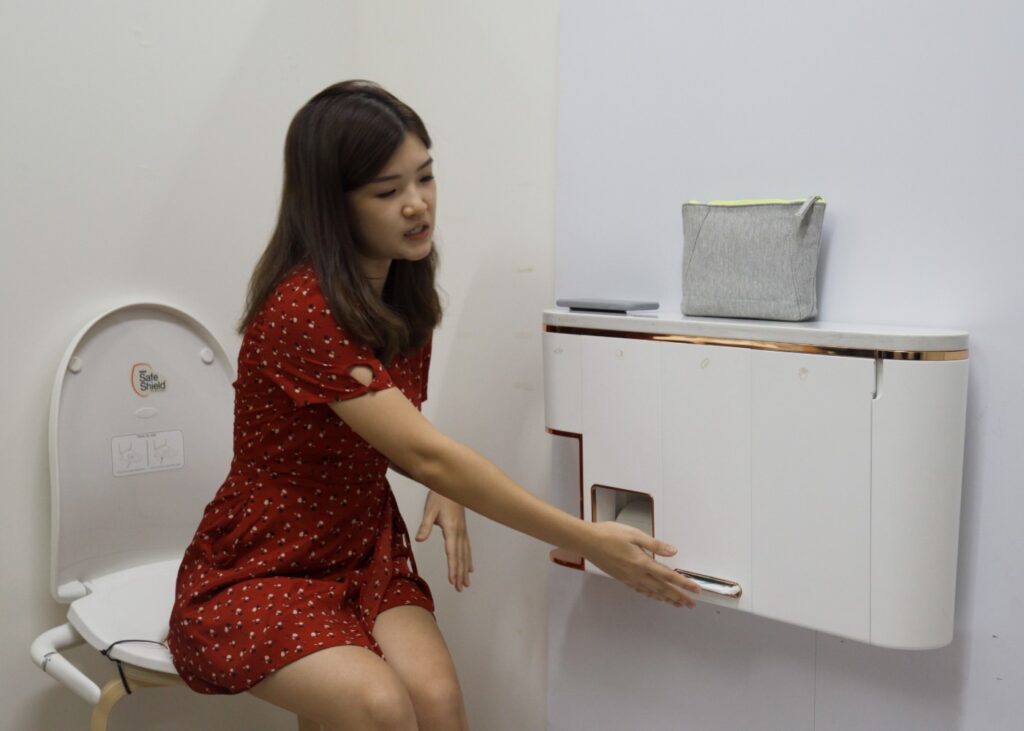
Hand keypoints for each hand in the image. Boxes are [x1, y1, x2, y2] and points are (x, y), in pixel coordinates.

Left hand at [416, 490, 473, 591]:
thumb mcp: (429, 510)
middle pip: (460, 557)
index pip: (452, 552)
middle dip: (460, 573)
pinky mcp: (462, 530)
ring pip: (465, 554)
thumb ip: (425, 525)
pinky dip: (468, 559)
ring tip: (466, 584)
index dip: (453, 567)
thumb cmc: (439, 496)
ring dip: (465, 570)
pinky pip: (467, 548)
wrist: (452, 486)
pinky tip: (470, 568)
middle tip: (460, 588)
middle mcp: (459, 533)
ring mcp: (463, 532)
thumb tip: (420, 539)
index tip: (453, 580)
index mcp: (451, 529)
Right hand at [581, 522, 701, 607]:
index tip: (696, 590)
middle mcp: (638, 574)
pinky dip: (651, 595)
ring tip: (677, 604)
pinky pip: (641, 590)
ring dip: (666, 598)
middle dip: (678, 596)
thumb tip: (673, 551)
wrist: (587, 541)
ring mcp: (629, 578)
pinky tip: (654, 596)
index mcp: (643, 563)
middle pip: (663, 589)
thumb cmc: (610, 534)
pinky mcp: (622, 578)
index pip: (669, 576)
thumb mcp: (635, 535)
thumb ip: (655, 545)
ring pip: (652, 592)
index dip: (684, 583)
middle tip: (691, 604)